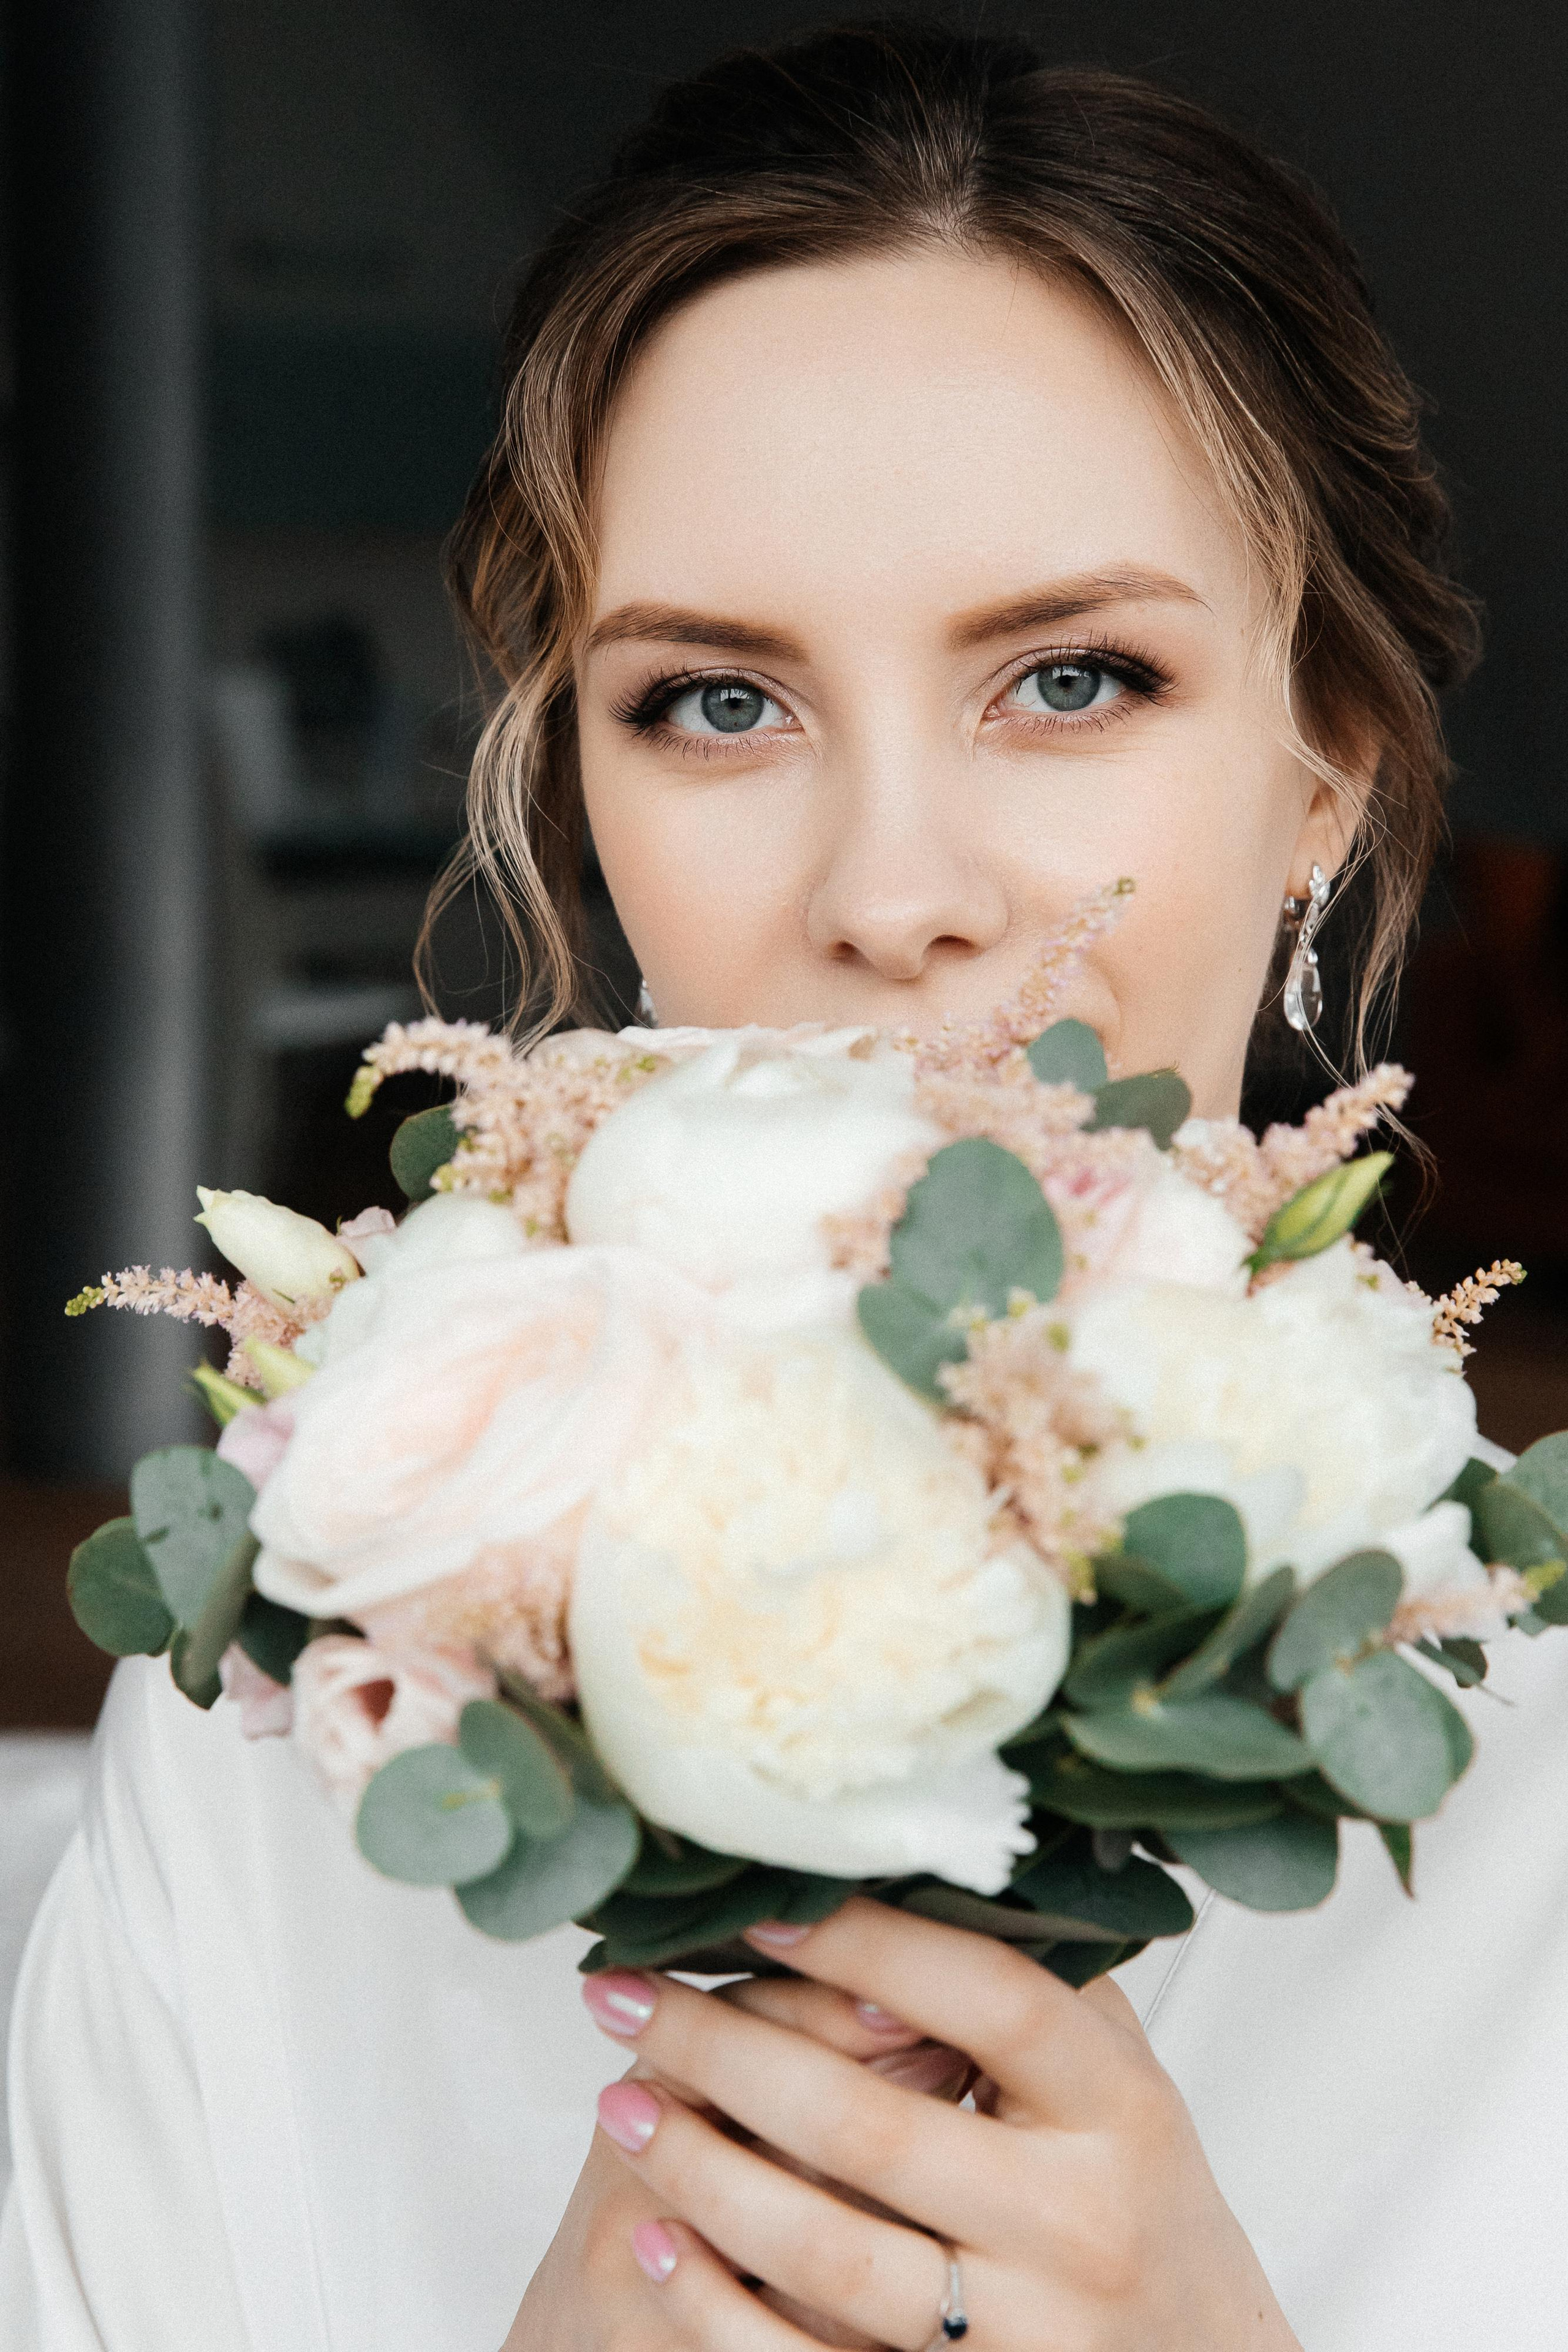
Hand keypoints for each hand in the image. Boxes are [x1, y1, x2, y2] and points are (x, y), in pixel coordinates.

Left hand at [572, 1897, 1302, 2349]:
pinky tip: (652, 2232)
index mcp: (1120, 2110)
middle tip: (622, 1995)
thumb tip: (909, 1856)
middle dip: (725, 2053)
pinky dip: (714, 2304)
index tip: (749, 1911)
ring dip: (701, 2170)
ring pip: (827, 2250)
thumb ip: (1037, 1982)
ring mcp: (1024, 2331)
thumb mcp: (1117, 2080)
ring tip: (617, 2100)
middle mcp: (1077, 2223)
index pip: (989, 2001)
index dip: (866, 1946)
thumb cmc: (1134, 2195)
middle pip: (872, 2127)